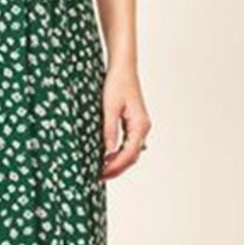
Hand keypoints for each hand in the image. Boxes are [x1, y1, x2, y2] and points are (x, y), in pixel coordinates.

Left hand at [101, 64, 150, 179]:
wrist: (123, 68)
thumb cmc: (117, 84)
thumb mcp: (109, 108)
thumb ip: (109, 130)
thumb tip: (107, 151)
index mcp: (140, 125)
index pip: (129, 154)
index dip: (115, 166)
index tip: (102, 173)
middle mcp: (143, 127)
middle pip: (132, 156)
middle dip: (117, 168)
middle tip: (100, 176)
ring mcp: (140, 126)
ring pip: (131, 151)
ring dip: (118, 162)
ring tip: (102, 168)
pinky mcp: (134, 123)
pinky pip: (129, 144)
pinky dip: (119, 153)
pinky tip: (107, 156)